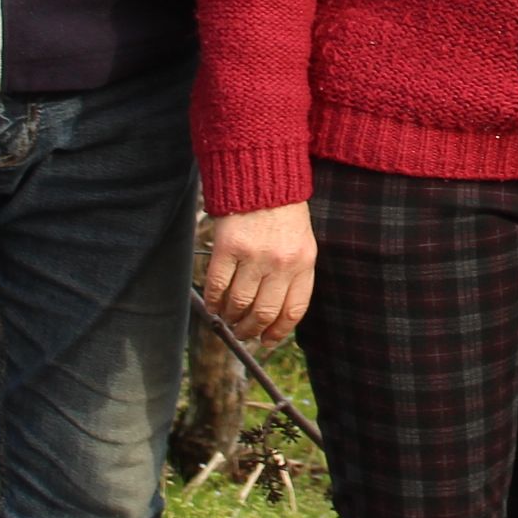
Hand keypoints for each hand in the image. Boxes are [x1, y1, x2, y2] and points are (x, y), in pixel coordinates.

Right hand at [203, 202, 316, 345]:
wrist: (263, 178)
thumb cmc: (283, 213)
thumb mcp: (302, 242)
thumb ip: (294, 274)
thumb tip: (275, 317)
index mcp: (304, 262)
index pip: (293, 310)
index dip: (278, 331)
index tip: (266, 339)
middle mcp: (281, 262)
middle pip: (264, 312)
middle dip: (250, 330)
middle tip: (242, 333)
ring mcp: (254, 255)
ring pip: (239, 303)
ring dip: (230, 317)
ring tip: (227, 318)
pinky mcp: (228, 247)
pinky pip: (218, 285)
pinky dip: (214, 301)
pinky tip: (213, 305)